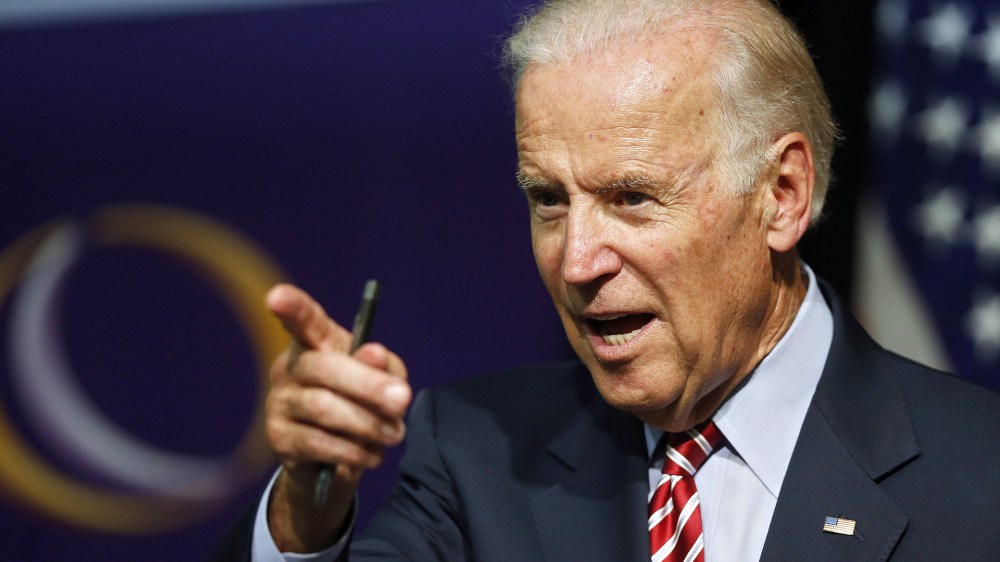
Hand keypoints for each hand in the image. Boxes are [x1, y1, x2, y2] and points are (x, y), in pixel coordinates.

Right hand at [263, 283, 410, 551]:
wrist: (339, 458)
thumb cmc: (364, 404)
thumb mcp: (386, 380)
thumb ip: (384, 366)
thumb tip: (374, 354)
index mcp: (316, 343)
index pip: (303, 320)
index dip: (291, 307)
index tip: (276, 297)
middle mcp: (291, 367)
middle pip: (323, 367)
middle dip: (368, 385)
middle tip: (402, 400)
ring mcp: (280, 402)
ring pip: (323, 408)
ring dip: (367, 423)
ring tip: (394, 434)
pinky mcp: (279, 438)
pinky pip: (317, 443)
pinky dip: (352, 450)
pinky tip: (372, 454)